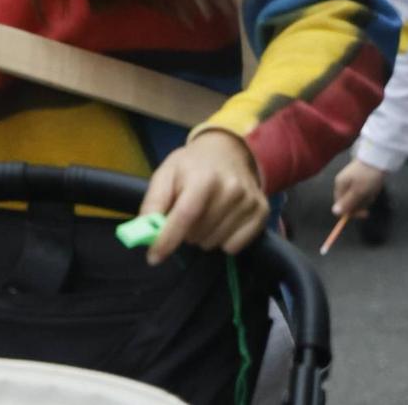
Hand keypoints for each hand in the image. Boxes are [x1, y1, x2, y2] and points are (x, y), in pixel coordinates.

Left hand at [137, 129, 267, 265]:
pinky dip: (223, 240)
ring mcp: (249, 202)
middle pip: (198, 234)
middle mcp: (231, 189)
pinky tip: (221, 221)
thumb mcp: (165, 174)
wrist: (227, 151)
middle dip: (185, 233)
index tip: (153, 257)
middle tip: (185, 215)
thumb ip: (154, 202)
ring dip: (203, 237)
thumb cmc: (191, 165)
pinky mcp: (262, 213)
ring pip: (215, 243)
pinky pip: (235, 246)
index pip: (185, 216)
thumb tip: (145, 231)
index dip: (167, 239)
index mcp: (204, 178)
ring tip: (204, 215)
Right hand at [331, 159, 386, 217]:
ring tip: (374, 190)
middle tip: (371, 197)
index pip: (342, 206)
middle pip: (350, 202)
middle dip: (362, 203)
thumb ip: (347, 203)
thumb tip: (334, 212)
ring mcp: (351, 181)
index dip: (353, 212)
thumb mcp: (358, 192)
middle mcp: (343, 184)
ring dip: (367, 197)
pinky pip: (362, 191)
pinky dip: (369, 192)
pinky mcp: (359, 179)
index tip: (366, 213)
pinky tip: (374, 187)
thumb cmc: (367, 176)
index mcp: (340, 186)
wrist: (377, 158)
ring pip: (357, 197)